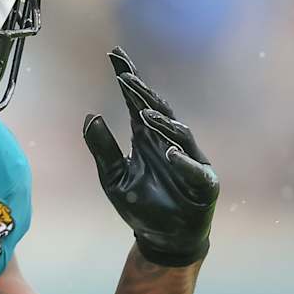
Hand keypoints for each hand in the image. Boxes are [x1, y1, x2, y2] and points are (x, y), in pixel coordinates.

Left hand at [82, 47, 220, 267]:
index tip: (114, 55)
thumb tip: (90, 116)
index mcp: (147, 139)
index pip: (136, 103)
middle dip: (142, 92)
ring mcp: (189, 161)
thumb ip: (102, 149)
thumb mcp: (114, 178)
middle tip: (124, 76)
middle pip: (157, 110)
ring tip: (143, 112)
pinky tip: (169, 152)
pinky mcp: (203, 184)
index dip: (128, 79)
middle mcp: (169, 143)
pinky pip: (194, 170)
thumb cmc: (141, 206)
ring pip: (178, 135)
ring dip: (161, 123)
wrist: (165, 239)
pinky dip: (182, 161)